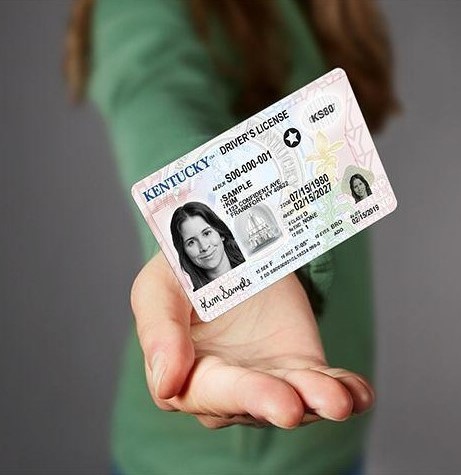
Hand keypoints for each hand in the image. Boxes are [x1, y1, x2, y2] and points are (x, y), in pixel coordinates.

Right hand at [131, 252, 373, 428]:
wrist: (225, 255)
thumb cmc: (183, 276)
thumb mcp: (158, 288)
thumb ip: (158, 331)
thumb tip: (165, 383)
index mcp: (184, 373)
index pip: (203, 392)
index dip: (226, 392)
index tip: (247, 392)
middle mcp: (226, 387)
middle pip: (249, 402)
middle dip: (270, 402)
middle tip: (289, 405)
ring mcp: (267, 379)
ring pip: (292, 399)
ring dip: (315, 400)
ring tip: (338, 399)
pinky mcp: (299, 365)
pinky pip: (322, 384)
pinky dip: (343, 390)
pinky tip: (358, 393)